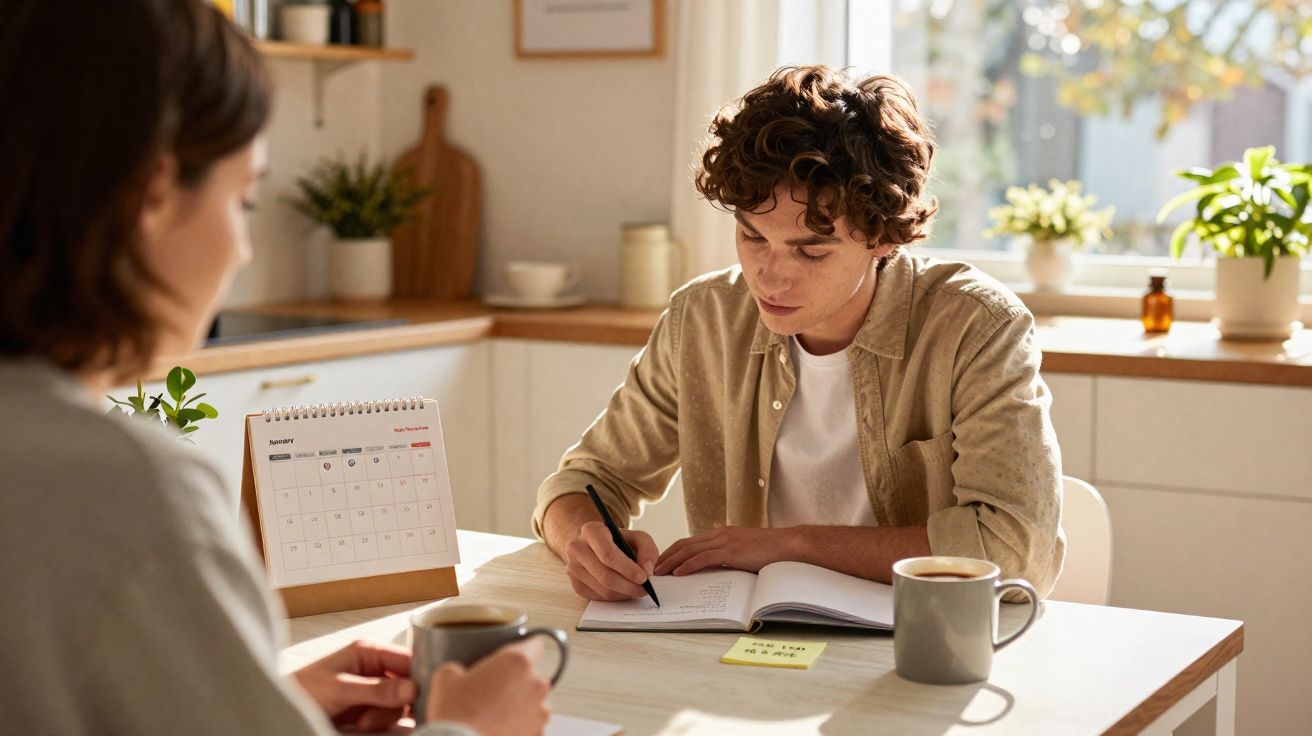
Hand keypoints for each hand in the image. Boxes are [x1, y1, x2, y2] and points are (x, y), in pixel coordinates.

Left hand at [291, 639, 414, 732]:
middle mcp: (374, 667)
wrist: (282, 711)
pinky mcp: (369, 707)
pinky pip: (389, 714)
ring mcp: (372, 688)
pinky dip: (382, 722)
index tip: (418, 697)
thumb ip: (377, 690)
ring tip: (361, 723)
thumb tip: (412, 689)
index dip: (418, 677)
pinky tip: (364, 725)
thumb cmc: (303, 691)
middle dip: (394, 704)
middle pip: (407, 684)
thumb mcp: (340, 689)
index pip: (408, 659)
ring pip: (399, 702)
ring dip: (385, 716)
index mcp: (369, 652)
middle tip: (372, 717)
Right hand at [425, 639, 551, 735]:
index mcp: (517, 662)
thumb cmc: (455, 712)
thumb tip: (458, 673)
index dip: (523, 648)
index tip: (512, 657)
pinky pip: (534, 725)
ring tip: (495, 714)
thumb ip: (460, 667)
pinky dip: (522, 726)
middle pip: (532, 675)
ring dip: (521, 704)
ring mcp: (540, 711)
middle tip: (492, 690)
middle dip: (516, 680)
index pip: (535, 644)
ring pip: (535, 701)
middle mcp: (536, 684)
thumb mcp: (446, 677)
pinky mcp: (538, 733)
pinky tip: (501, 730)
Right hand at [564, 521, 659, 600]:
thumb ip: (647, 549)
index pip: (607, 554)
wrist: (597, 546)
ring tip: (637, 589)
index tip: (644, 577)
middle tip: (645, 589)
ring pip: (603, 590)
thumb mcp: (637, 537)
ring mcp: (573, 568)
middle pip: (605, 575)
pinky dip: (616, 597)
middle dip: (629, 586)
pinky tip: (624, 589)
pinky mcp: (576, 584)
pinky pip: (599, 597)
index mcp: (591, 531)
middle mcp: (577, 549)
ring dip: (625, 593)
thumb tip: (647, 570)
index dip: (627, 569)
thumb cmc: (619, 541)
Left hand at [655, 526, 798, 575]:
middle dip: (666, 556)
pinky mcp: (730, 551)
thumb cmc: (771, 550)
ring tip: (659, 573)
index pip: (691, 541)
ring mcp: (724, 541)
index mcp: (722, 533)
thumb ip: (731, 555)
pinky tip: (678, 574)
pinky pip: (702, 559)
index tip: (663, 562)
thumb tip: (720, 567)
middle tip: (653, 568)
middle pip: (684, 544)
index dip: (674, 551)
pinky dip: (687, 566)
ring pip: (689, 551)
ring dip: (671, 562)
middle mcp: (719, 534)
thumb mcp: (745, 550)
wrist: (789, 545)